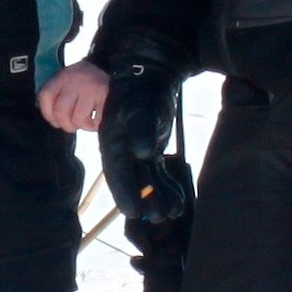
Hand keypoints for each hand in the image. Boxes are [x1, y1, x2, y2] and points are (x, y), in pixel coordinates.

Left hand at [37, 62, 109, 130]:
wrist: (108, 66)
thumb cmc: (84, 80)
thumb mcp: (67, 80)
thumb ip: (57, 95)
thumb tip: (54, 119)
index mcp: (62, 77)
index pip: (45, 96)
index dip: (47, 113)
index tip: (54, 120)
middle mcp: (75, 81)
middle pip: (60, 111)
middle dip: (66, 124)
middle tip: (72, 124)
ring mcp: (91, 89)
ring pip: (78, 119)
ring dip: (82, 125)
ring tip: (86, 120)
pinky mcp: (106, 97)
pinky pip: (96, 121)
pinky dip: (95, 125)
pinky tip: (96, 119)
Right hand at [100, 57, 192, 230]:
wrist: (151, 72)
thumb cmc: (143, 89)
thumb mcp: (141, 106)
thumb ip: (141, 129)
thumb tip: (141, 152)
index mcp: (114, 140)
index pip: (117, 172)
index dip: (125, 192)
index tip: (134, 212)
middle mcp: (122, 148)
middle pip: (132, 180)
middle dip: (145, 200)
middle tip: (158, 218)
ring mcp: (137, 149)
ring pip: (147, 178)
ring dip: (158, 196)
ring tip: (172, 213)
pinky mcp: (151, 149)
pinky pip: (157, 172)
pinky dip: (167, 186)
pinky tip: (177, 201)